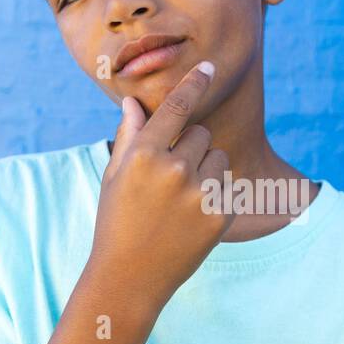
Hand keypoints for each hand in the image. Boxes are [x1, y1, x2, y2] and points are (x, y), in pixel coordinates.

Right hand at [89, 61, 233, 308]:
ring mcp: (199, 193)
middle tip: (170, 179)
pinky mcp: (220, 215)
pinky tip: (192, 218)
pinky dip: (216, 195)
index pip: (177, 107)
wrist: (129, 277)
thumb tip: (134, 102)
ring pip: (219, 158)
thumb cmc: (116, 222)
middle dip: (191, 148)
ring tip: (181, 200)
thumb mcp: (115, 177)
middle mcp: (174, 169)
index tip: (210, 66)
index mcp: (143, 154)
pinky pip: (228, 186)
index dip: (195, 83)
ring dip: (207, 170)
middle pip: (201, 134)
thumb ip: (130, 137)